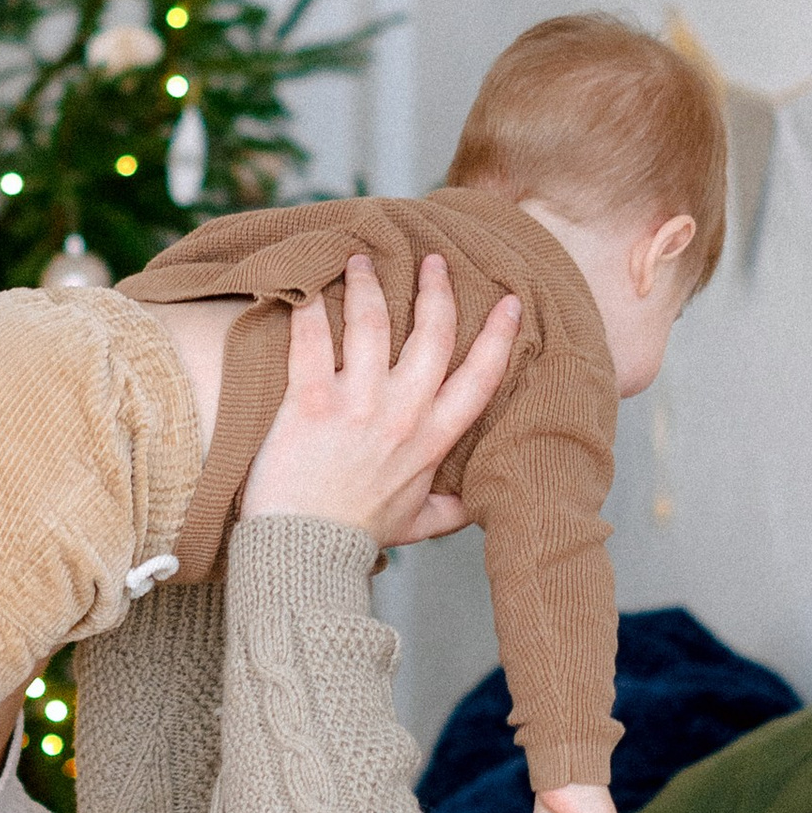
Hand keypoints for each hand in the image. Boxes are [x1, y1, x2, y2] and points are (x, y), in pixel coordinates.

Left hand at [238, 252, 519, 549]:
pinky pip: (312, 340)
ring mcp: (357, 405)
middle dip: (436, 289)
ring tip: (360, 260)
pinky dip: (308, 308)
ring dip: (369, 283)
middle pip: (432, 334)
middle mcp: (403, 414)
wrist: (303, 552)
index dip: (498, 335)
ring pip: (372, 323)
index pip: (479, 378)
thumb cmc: (355, 535)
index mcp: (433, 440)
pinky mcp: (309, 402)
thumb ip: (449, 509)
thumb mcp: (416, 524)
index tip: (508, 301)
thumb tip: (476, 507)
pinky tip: (305, 286)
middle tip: (432, 260)